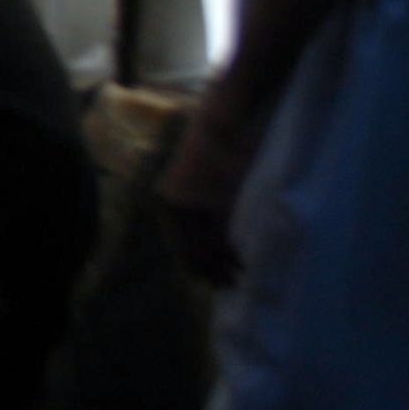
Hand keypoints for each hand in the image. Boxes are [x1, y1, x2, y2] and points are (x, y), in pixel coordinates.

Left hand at [158, 107, 251, 287]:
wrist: (221, 123)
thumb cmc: (212, 149)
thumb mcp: (195, 181)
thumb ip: (196, 206)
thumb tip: (204, 229)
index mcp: (168, 202)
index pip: (177, 244)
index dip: (191, 263)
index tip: (202, 279)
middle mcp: (176, 208)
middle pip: (190, 251)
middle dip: (207, 271)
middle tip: (223, 286)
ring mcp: (197, 207)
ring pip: (207, 248)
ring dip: (221, 266)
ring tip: (234, 279)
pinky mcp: (217, 203)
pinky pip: (223, 236)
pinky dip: (231, 252)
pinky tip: (240, 263)